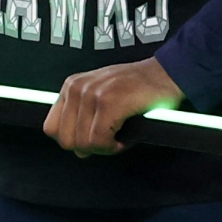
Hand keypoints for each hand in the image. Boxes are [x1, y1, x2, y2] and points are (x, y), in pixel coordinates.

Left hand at [42, 58, 181, 155]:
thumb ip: (82, 112)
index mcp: (72, 85)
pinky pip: (100, 141)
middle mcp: (78, 87)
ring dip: (104, 148)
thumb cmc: (139, 86)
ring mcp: (92, 94)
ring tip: (119, 137)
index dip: (73, 140)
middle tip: (109, 140)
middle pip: (66, 140)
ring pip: (83, 144)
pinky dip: (114, 147)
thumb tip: (73, 146)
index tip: (92, 138)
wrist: (169, 74)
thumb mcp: (100, 92)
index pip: (51, 128)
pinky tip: (125, 138)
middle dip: (89, 147)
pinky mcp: (109, 103)